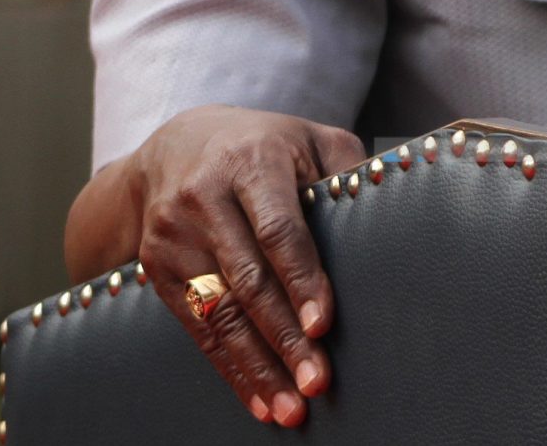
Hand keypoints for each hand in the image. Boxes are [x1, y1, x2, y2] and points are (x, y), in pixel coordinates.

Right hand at [127, 106, 364, 427]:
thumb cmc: (262, 145)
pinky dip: (229, 368)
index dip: (302, 279)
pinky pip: (196, 328)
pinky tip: (257, 398)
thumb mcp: (309, 139)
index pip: (278, 228)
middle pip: (248, 279)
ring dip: (256, 366)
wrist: (172, 146)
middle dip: (284, 336)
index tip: (324, 323)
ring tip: (290, 407)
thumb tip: (389, 212)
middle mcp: (205, 198)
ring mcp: (175, 235)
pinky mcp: (158, 268)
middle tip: (316, 381)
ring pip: (218, 313)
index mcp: (251, 161)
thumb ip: (346, 171)